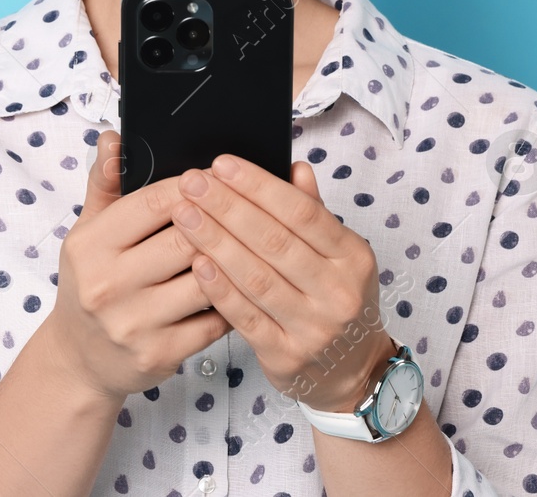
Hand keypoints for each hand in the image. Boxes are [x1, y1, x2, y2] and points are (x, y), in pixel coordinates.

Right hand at [40, 130, 231, 401]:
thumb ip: (105, 184)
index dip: (194, 185)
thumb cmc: (91, 283)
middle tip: (247, 207)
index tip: (219, 176)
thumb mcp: (87, 232)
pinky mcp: (158, 354)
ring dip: (232, 262)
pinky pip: (212, 321)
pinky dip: (232, 301)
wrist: (79, 359)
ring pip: (205, 281)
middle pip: (185, 239)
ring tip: (253, 245)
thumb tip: (114, 138)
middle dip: (220, 221)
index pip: (153, 202)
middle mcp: (107, 283)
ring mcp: (133, 322)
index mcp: (90, 245)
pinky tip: (243, 287)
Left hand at [170, 153, 395, 411]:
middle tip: (192, 183)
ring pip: (256, 277)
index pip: (302, 212)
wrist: (352, 371)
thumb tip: (296, 167)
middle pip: (275, 241)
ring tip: (184, 214)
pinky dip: (219, 287)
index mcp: (352, 257)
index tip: (222, 164)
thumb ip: (314, 212)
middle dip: (227, 207)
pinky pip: (245, 316)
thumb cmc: (335, 300)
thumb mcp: (338, 255)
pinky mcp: (285, 355)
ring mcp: (313, 327)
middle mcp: (337, 292)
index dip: (259, 186)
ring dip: (215, 241)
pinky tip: (196, 261)